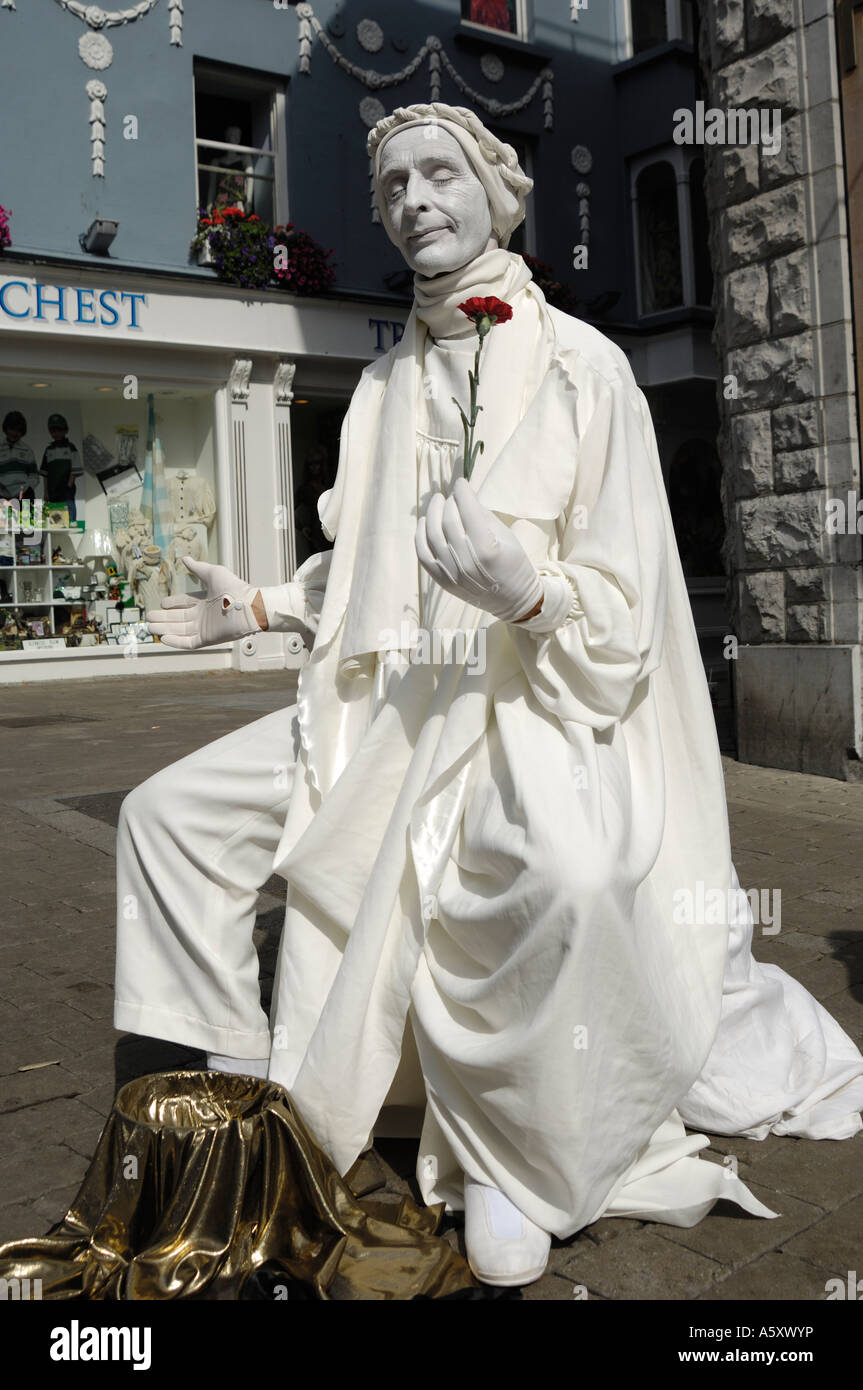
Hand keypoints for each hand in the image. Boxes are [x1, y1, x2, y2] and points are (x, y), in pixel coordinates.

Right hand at [146, 556, 260, 648]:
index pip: (184, 603)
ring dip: (165, 629)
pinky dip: (176, 641)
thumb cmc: (234, 587)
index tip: (161, 603)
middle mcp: (204, 615)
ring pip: (180, 630)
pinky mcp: (207, 638)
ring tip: (150, 627)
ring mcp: (205, 628)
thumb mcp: (212, 573)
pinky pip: (188, 642)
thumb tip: (185, 558)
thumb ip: (197, 568)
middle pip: (179, 618)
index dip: (173, 603)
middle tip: (149, 617)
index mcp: (205, 601)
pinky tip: (163, 638)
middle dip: (163, 618)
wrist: (247, 605)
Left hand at [415, 476, 542, 623]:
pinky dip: (420, 535)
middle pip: (448, 519)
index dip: (462, 492)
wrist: (513, 599)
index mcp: (486, 547)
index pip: (467, 509)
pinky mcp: (442, 580)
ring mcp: (451, 572)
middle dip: (449, 502)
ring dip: (432, 513)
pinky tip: (425, 522)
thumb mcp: (506, 535)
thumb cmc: (514, 563)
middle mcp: (466, 560)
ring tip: (437, 502)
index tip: (461, 483)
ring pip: (432, 534)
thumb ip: (482, 514)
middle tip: (453, 496)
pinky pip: (422, 554)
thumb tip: (462, 495)